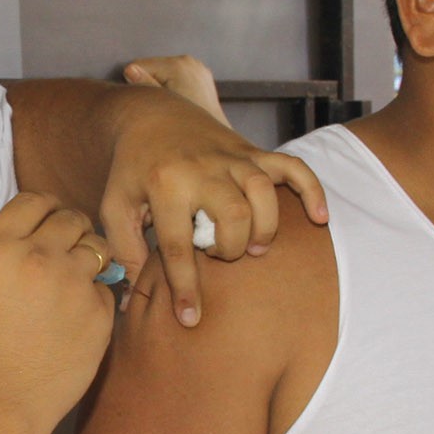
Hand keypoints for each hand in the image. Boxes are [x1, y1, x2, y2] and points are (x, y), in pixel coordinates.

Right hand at [0, 194, 115, 433]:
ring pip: (98, 247)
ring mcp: (72, 283)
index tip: (50, 222)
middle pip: (70, 218)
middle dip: (72, 232)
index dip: (46, 209)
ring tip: (74, 286)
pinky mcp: (99, 311)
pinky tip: (76, 322)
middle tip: (67, 255)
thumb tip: (46, 238)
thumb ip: (13, 255)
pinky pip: (106, 288)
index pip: (33, 200)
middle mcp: (36, 257)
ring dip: (91, 259)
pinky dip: (96, 298)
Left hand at [101, 94, 326, 328]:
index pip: (178, 246)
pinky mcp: (252, 151)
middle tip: (217, 253)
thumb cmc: (132, 169)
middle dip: (230, 248)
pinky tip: (318, 218)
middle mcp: (202, 168)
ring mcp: (232, 157)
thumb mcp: (115, 207)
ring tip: (252, 247)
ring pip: (263, 194)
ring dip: (262, 228)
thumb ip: (125, 251)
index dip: (186, 288)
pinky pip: (293, 167)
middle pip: (232, 218)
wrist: (150, 114)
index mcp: (165, 185)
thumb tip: (129, 300)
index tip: (191, 319)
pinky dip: (312, 191)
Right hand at [122, 55, 230, 126]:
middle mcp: (189, 61)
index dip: (135, 85)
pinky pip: (176, 76)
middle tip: (156, 107)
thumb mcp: (161, 105)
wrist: (214, 142)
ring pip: (163, 72)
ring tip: (168, 106)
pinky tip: (178, 102)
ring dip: (160, 86)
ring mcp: (197, 67)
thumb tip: (129, 69)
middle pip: (151, 67)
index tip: (143, 102)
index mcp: (177, 65)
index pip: (138, 65)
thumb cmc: (186, 127)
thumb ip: (144, 86)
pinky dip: (173, 86)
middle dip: (148, 84)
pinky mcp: (201, 74)